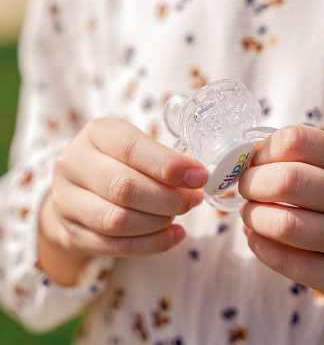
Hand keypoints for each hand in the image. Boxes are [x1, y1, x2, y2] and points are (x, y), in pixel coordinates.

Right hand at [39, 118, 206, 283]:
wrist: (77, 189)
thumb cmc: (118, 162)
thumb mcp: (136, 146)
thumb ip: (162, 159)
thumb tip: (197, 178)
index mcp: (97, 134)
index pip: (131, 148)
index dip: (168, 165)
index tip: (199, 177)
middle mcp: (74, 164)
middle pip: (124, 187)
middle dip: (169, 198)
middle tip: (194, 199)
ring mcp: (66, 201)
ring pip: (117, 220)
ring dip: (159, 222)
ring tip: (180, 216)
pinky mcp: (70, 232)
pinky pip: (113, 246)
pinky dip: (151, 244)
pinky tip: (174, 236)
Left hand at [239, 125, 323, 300]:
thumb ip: (302, 154)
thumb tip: (247, 153)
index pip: (297, 140)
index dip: (263, 149)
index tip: (255, 161)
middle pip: (288, 181)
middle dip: (251, 183)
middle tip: (246, 188)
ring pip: (285, 224)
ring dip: (252, 216)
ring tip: (251, 213)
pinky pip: (286, 263)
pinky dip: (259, 246)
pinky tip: (257, 236)